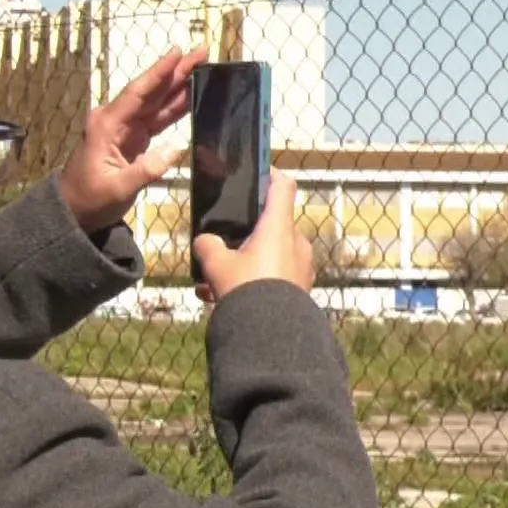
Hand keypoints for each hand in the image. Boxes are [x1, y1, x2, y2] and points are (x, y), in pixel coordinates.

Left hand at [57, 44, 208, 231]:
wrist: (75, 210)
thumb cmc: (91, 199)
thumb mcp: (118, 188)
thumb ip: (147, 169)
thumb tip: (177, 148)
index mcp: (107, 124)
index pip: (138, 93)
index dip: (159, 73)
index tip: (178, 53)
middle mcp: (116, 119)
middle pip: (151, 90)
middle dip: (176, 71)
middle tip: (201, 51)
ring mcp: (125, 127)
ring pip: (156, 101)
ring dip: (179, 85)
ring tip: (202, 67)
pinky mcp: (133, 138)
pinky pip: (157, 118)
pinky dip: (174, 106)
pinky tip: (190, 96)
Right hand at [193, 171, 313, 300]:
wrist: (272, 335)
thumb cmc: (246, 288)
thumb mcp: (216, 264)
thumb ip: (208, 245)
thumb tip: (205, 241)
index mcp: (279, 227)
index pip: (282, 186)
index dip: (270, 174)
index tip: (257, 172)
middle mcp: (296, 242)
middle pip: (270, 226)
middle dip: (245, 235)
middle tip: (222, 246)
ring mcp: (302, 266)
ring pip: (269, 255)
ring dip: (244, 264)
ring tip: (213, 283)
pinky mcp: (301, 288)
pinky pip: (274, 277)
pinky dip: (253, 283)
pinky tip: (224, 298)